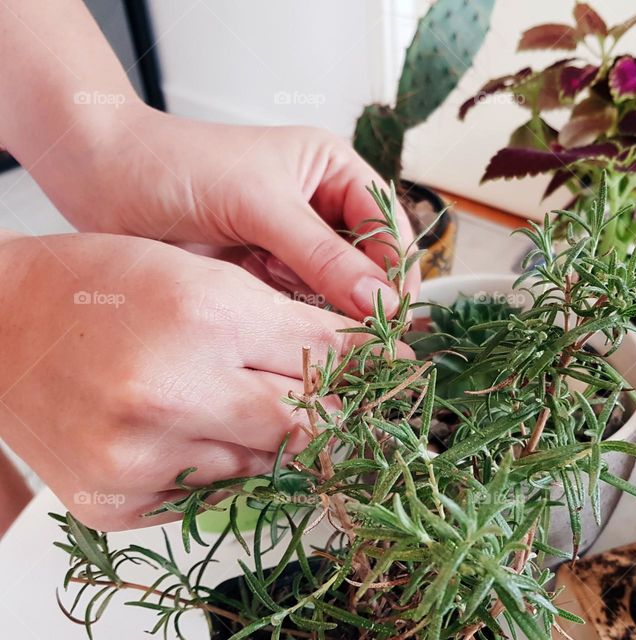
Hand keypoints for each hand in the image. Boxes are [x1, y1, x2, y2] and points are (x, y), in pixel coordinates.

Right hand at [0, 233, 381, 530]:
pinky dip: (223, 468)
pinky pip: (210, 497)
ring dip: (275, 442)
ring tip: (251, 409)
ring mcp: (143, 456)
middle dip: (337, 416)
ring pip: (264, 465)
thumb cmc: (98, 290)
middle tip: (351, 409)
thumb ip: (284, 321)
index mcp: (205, 317)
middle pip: (307, 425)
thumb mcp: (201, 278)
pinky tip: (199, 435)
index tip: (394, 370)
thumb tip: (361, 360)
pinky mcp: (118, 501)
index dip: (370, 366)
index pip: (326, 357)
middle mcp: (175, 391)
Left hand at [28, 105, 419, 319]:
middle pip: (369, 265)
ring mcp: (294, 247)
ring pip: (337, 293)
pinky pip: (301, 308)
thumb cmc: (178, 166)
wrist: (101, 180)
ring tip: (321, 335)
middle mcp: (322, 209)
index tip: (391, 314)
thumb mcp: (259, 204)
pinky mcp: (267, 279)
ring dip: (331, 314)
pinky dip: (298, 322)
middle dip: (366, 298)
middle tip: (364, 338)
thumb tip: (378, 300)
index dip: (395, 269)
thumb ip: (322, 254)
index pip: (387, 226)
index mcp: (333, 171)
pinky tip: (287, 326)